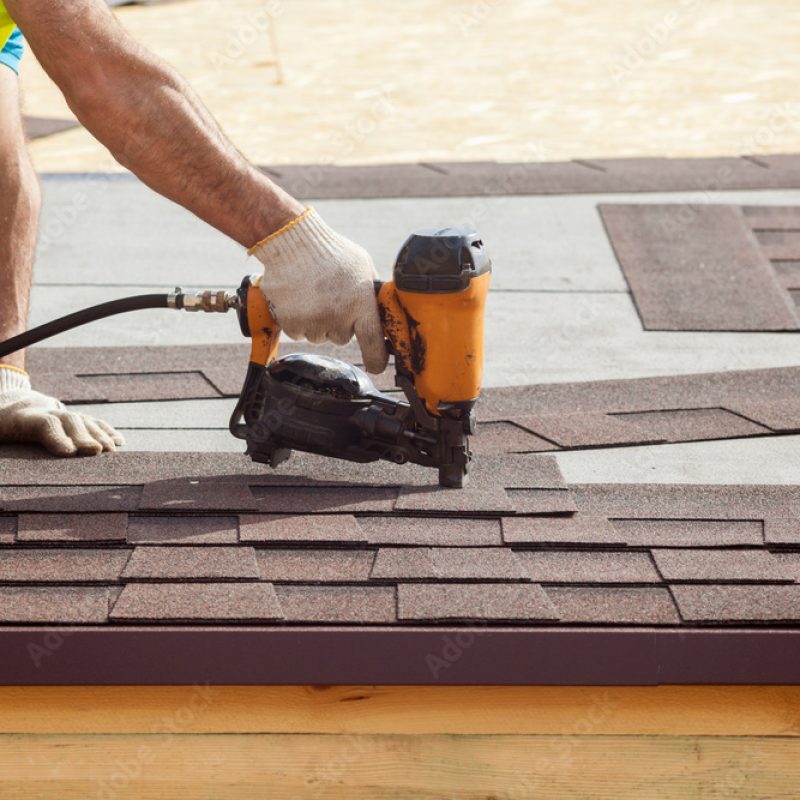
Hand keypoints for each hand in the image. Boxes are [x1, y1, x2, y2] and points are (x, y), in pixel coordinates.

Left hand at [0, 367, 124, 456]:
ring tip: (111, 450)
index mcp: (16, 419)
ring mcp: (57, 411)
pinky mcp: (68, 416)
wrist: (2, 403)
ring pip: (82, 419)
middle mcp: (42, 411)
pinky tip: (118, 442)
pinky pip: (91, 421)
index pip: (41, 423)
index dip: (55, 436)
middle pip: (67, 419)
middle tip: (96, 453)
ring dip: (99, 434)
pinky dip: (105, 431)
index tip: (68, 453)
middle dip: (83, 435)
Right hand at [249, 208, 388, 373]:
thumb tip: (381, 310)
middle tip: (332, 299)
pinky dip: (298, 321)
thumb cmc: (330, 251)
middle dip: (338, 324)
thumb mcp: (362, 266)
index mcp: (360, 303)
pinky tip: (298, 298)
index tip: (377, 366)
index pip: (373, 342)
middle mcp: (338, 316)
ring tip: (313, 295)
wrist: (292, 241)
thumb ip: (371, 292)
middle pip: (342, 338)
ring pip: (319, 336)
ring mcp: (313, 321)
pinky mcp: (291, 323)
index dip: (376, 358)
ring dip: (317, 322)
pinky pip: (299, 333)